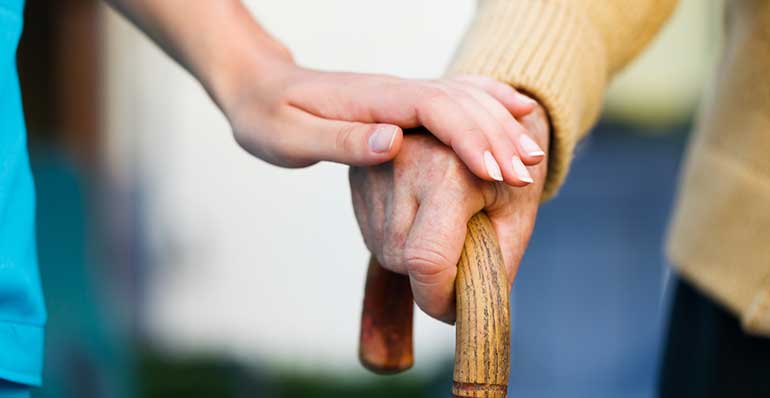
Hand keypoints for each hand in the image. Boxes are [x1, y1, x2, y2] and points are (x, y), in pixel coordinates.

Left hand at [214, 55, 543, 180]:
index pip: (434, 110)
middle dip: (496, 138)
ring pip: (465, 100)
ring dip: (500, 125)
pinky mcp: (403, 102)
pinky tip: (516, 109)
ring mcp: (402, 94)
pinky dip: (490, 102)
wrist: (258, 87)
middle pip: (460, 104)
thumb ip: (341, 142)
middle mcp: (395, 91)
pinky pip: (456, 97)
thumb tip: (394, 142)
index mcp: (373, 101)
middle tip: (528, 175)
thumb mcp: (291, 138)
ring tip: (534, 156)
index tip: (495, 172)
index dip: (468, 138)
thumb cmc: (268, 117)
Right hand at [349, 105, 548, 321]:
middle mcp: (400, 161)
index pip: (427, 259)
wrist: (484, 119)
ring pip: (386, 252)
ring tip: (446, 223)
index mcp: (447, 169)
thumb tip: (463, 312)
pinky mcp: (357, 174)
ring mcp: (372, 166)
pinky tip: (422, 213)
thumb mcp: (516, 218)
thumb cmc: (508, 170)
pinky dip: (401, 240)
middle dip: (433, 276)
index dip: (439, 298)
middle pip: (403, 260)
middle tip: (464, 251)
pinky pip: (375, 234)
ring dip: (415, 258)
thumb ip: (494, 267)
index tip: (456, 310)